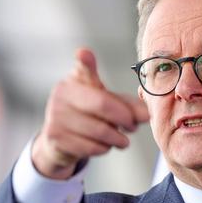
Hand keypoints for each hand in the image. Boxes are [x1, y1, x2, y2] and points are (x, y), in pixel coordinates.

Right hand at [32, 48, 149, 178]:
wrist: (60, 141)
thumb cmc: (89, 116)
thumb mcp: (106, 104)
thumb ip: (127, 105)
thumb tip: (146, 114)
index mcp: (75, 81)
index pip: (83, 69)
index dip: (85, 62)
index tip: (84, 53)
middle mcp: (61, 95)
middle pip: (103, 105)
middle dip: (126, 118)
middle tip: (133, 126)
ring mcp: (55, 116)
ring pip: (100, 131)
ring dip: (118, 139)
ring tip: (122, 139)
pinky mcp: (55, 138)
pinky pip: (92, 147)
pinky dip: (105, 148)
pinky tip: (105, 145)